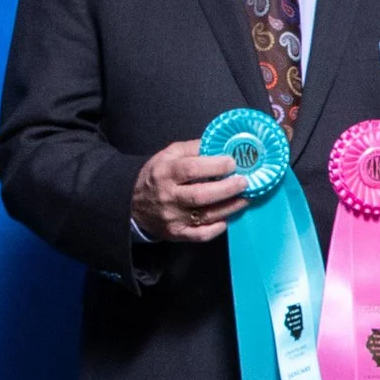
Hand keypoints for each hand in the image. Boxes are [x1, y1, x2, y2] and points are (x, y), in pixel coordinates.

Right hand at [132, 140, 250, 243]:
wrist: (134, 206)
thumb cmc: (157, 177)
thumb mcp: (167, 155)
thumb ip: (192, 149)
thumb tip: (218, 144)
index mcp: (165, 173)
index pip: (190, 169)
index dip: (214, 166)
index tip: (232, 163)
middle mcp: (168, 196)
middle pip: (200, 195)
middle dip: (227, 189)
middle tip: (244, 182)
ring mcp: (173, 218)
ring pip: (205, 215)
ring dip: (230, 207)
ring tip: (245, 198)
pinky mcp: (177, 234)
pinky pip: (201, 235)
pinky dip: (217, 228)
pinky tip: (227, 218)